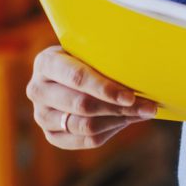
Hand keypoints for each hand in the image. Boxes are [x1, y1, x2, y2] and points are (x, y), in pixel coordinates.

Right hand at [27, 46, 156, 149]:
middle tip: (148, 106)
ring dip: (119, 120)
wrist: (69, 67)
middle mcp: (38, 89)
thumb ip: (106, 52)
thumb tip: (143, 60)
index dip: (105, 88)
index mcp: (46, 62)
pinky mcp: (51, 134)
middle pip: (82, 105)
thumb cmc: (88, 52)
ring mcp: (42, 115)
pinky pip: (84, 140)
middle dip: (118, 107)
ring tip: (143, 112)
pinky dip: (111, 130)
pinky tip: (128, 119)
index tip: (130, 96)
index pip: (77, 78)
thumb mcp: (91, 46)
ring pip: (84, 125)